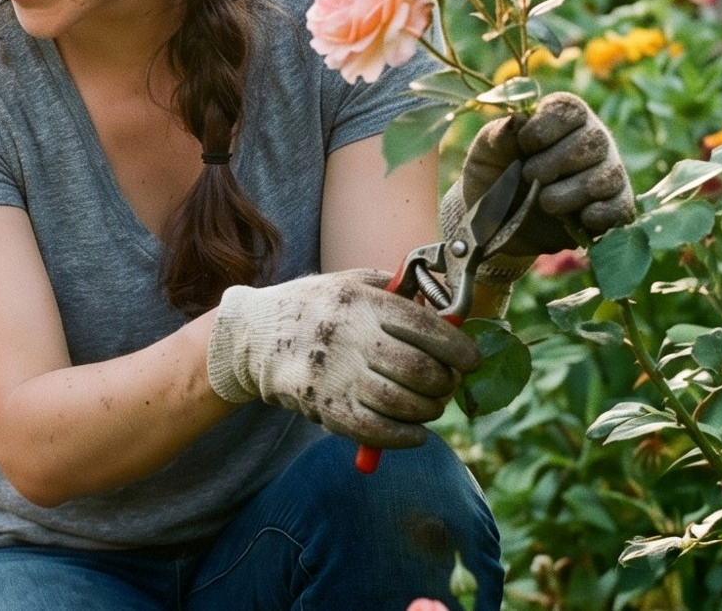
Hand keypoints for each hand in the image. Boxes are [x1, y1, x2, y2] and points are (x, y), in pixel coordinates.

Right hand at [206, 269, 480, 448]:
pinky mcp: (323, 407)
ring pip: (403, 404)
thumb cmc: (313, 308)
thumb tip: (449, 319)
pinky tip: (414, 432)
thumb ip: (396, 294)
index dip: (458, 348)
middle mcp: (349, 336)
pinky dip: (405, 437)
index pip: (426, 327)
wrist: (252, 337)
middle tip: (447, 385)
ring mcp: (334, 374)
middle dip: (445, 383)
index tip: (470, 360)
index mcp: (361, 301)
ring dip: (428, 410)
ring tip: (429, 406)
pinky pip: (376, 431)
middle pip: (420, 369)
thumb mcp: (349, 283)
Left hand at [457, 91, 635, 256]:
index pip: (569, 108)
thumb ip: (498, 136)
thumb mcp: (485, 155)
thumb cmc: (495, 178)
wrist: (499, 226)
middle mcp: (593, 140)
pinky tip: (579, 218)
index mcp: (562, 118)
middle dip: (554, 163)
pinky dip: (600, 215)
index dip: (544, 127)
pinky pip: (621, 208)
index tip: (524, 146)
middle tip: (528, 177)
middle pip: (593, 140)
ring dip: (569, 193)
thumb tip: (517, 120)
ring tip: (545, 202)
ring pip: (606, 177)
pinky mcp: (614, 207)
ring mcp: (608, 173)